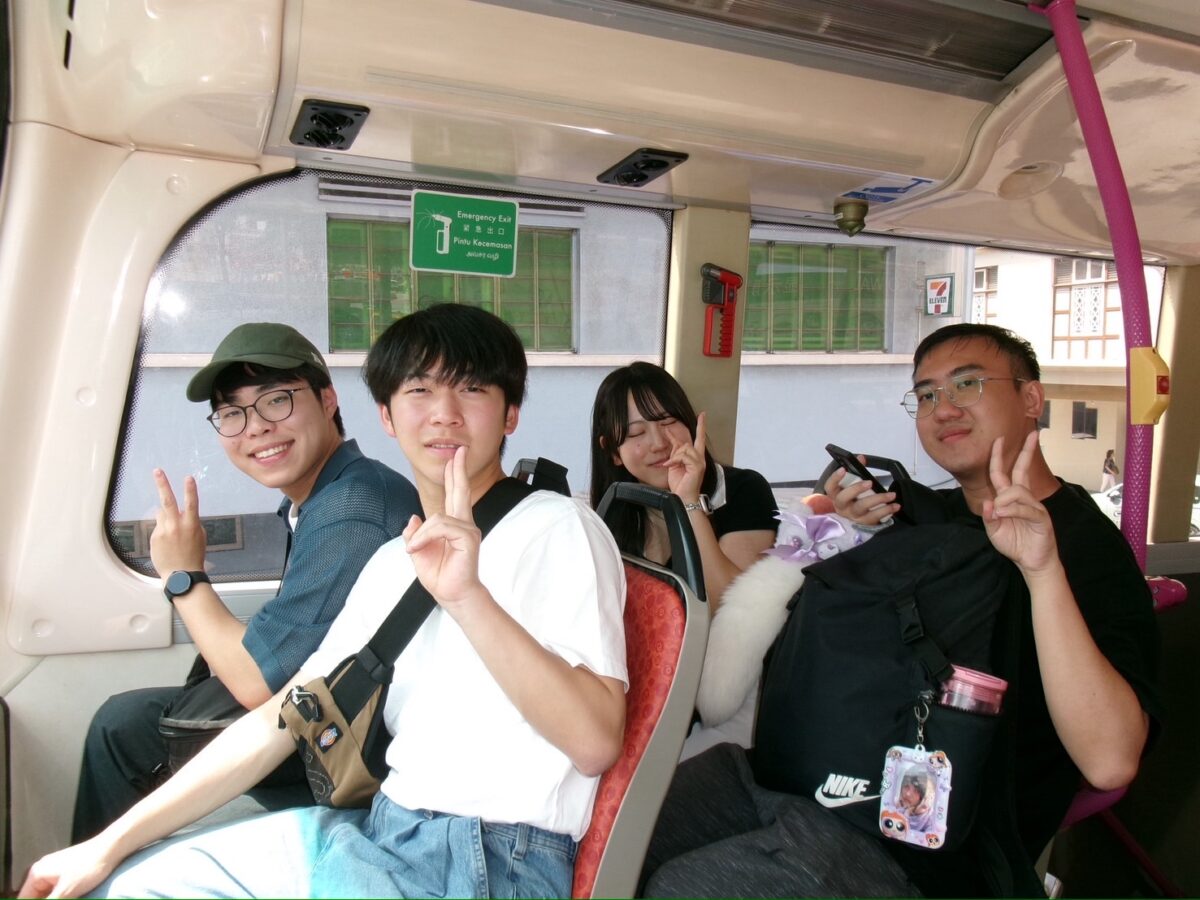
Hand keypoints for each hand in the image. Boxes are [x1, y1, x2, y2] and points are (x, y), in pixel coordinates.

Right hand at [18, 838, 115, 898]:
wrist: (111, 848)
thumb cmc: (88, 868)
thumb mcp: (65, 892)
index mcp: (36, 874)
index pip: (24, 899)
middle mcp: (41, 869)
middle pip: (35, 896)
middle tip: (65, 899)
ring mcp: (54, 868)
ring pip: (46, 893)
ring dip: (55, 899)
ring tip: (69, 898)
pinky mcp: (66, 869)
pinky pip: (56, 887)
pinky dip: (60, 895)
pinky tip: (71, 897)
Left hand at [149, 469, 206, 575]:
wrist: (181, 574)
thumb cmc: (193, 555)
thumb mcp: (199, 536)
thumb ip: (190, 522)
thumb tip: (179, 512)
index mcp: (191, 525)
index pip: (191, 503)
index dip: (190, 489)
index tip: (188, 477)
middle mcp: (176, 526)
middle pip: (167, 500)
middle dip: (162, 484)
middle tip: (157, 471)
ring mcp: (163, 531)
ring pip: (161, 514)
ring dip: (166, 518)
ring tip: (172, 534)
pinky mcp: (154, 537)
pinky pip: (158, 527)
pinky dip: (162, 532)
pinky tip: (168, 545)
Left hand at [403, 446, 484, 608]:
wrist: (451, 595)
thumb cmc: (440, 576)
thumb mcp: (418, 552)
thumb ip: (415, 533)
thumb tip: (413, 517)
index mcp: (453, 525)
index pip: (454, 495)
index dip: (454, 476)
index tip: (455, 458)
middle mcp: (463, 523)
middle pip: (460, 491)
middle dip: (458, 470)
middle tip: (460, 451)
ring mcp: (468, 530)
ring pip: (437, 516)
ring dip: (420, 534)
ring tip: (413, 550)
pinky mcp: (468, 538)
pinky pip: (440, 526)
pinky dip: (425, 537)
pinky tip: (417, 548)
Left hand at [665, 411, 707, 502]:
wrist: (683, 497)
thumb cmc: (680, 483)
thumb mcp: (675, 464)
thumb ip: (676, 453)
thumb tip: (673, 441)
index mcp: (695, 457)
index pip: (699, 438)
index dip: (701, 426)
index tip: (702, 415)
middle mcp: (700, 458)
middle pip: (688, 443)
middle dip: (677, 448)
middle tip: (671, 461)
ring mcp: (700, 462)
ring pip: (685, 448)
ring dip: (675, 456)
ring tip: (671, 465)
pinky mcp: (697, 467)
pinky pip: (684, 456)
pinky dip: (675, 460)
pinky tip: (670, 465)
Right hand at [825, 458, 897, 525]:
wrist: (856, 519)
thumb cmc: (853, 499)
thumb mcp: (851, 485)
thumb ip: (856, 470)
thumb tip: (861, 458)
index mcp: (836, 495)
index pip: (830, 486)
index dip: (835, 478)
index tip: (843, 469)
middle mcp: (842, 506)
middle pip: (844, 498)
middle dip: (856, 489)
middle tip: (869, 482)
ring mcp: (853, 516)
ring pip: (861, 508)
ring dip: (877, 500)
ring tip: (891, 495)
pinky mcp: (864, 523)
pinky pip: (874, 518)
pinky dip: (886, 511)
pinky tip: (894, 505)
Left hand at [982, 432, 1058, 575]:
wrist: (1031, 562)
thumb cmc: (1014, 544)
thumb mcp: (994, 530)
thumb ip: (988, 517)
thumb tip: (988, 502)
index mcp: (1010, 498)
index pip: (1003, 474)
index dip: (999, 457)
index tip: (999, 439)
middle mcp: (1023, 498)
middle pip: (1022, 470)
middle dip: (1026, 451)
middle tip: (1033, 434)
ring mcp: (1034, 506)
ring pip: (1017, 491)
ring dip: (1003, 500)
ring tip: (998, 513)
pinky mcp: (1041, 518)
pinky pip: (1025, 508)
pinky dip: (1011, 510)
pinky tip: (1003, 514)